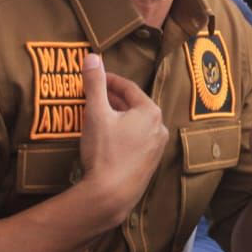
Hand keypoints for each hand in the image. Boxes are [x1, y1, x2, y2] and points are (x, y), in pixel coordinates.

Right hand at [77, 54, 168, 225]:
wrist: (111, 194)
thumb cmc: (105, 151)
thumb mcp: (96, 113)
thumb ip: (94, 83)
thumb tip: (92, 56)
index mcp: (150, 112)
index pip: (128, 88)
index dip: (109, 81)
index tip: (95, 78)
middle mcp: (160, 128)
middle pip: (133, 106)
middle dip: (112, 99)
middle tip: (93, 95)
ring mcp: (157, 148)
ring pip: (135, 124)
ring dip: (117, 117)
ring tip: (98, 115)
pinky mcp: (150, 164)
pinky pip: (136, 141)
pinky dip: (122, 134)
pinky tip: (107, 139)